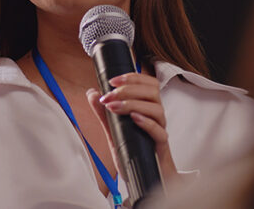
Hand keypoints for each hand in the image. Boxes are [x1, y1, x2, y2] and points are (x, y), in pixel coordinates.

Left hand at [85, 72, 178, 189]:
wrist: (145, 175)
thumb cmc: (134, 150)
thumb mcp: (114, 130)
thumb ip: (104, 113)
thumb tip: (92, 93)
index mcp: (148, 106)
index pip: (147, 83)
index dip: (132, 77)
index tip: (112, 81)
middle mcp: (156, 115)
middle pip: (152, 91)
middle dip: (128, 89)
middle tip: (109, 96)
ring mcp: (160, 128)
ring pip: (156, 109)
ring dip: (133, 104)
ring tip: (115, 108)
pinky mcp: (161, 144)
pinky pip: (159, 130)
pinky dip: (146, 122)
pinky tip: (134, 118)